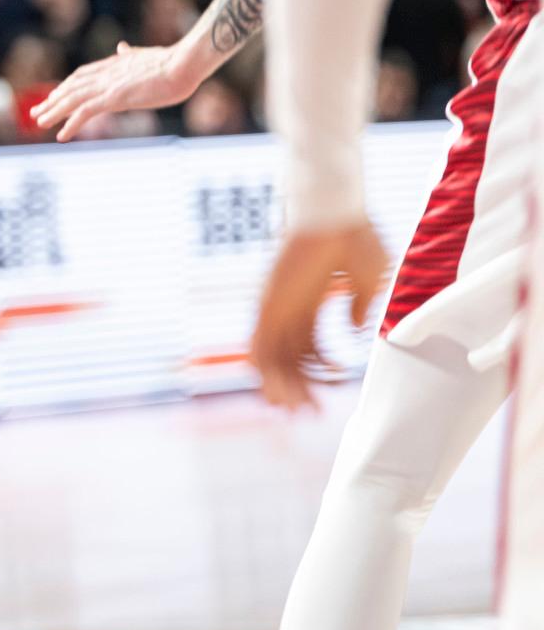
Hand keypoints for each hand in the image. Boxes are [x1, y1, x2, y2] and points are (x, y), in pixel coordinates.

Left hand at [32, 42, 200, 141]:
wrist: (184, 63)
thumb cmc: (173, 62)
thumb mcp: (147, 56)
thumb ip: (131, 55)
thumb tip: (121, 47)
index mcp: (114, 64)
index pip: (82, 75)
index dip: (66, 86)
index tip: (53, 96)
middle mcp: (107, 73)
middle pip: (72, 87)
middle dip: (52, 99)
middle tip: (35, 112)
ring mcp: (110, 85)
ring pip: (73, 99)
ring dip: (54, 111)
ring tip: (39, 122)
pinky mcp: (115, 97)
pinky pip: (86, 112)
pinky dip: (71, 123)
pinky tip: (61, 135)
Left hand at [251, 220, 389, 410]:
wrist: (335, 216)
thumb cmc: (355, 239)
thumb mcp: (371, 281)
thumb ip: (361, 307)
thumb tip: (358, 329)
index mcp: (311, 305)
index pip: (308, 348)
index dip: (320, 371)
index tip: (336, 383)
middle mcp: (290, 311)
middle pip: (288, 360)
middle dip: (299, 389)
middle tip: (311, 413)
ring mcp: (277, 309)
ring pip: (272, 360)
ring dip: (282, 387)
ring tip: (296, 411)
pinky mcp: (267, 306)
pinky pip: (258, 345)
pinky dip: (263, 372)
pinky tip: (274, 392)